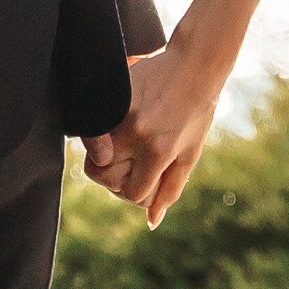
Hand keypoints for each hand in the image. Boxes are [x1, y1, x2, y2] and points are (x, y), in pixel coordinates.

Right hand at [81, 40, 223, 223]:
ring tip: (124, 152)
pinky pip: (92, 131)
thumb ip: (169, 189)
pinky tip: (117, 135)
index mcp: (158, 151)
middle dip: (116, 181)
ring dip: (106, 162)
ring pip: (94, 156)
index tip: (147, 182)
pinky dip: (101, 140)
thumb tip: (151, 221)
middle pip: (104, 177)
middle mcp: (136, 134)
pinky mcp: (112, 99)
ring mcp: (120, 115)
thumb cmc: (197, 113)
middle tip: (132, 169)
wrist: (193, 66)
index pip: (132, 193)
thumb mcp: (189, 155)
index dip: (139, 193)